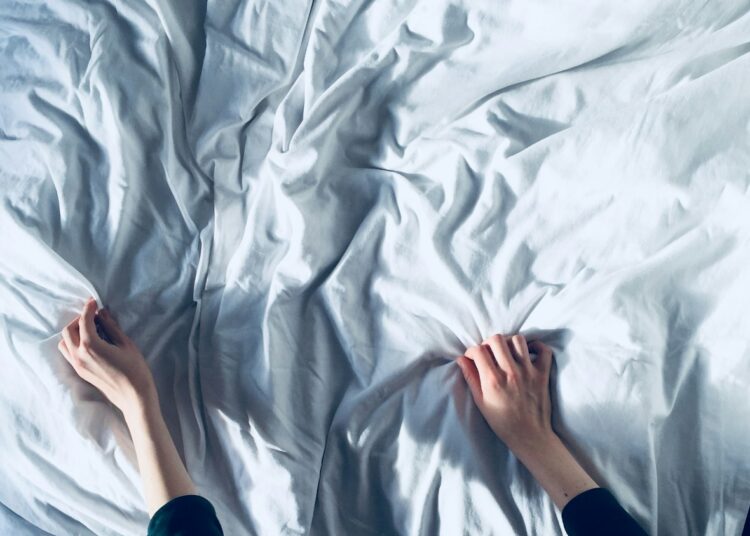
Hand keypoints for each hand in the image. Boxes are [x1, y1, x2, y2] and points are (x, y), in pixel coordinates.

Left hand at [58, 298, 156, 418]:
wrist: (134, 397)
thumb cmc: (135, 370)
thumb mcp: (126, 344)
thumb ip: (111, 327)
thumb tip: (102, 313)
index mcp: (91, 346)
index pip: (84, 321)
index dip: (88, 308)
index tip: (94, 301)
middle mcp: (79, 355)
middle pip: (69, 330)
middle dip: (79, 319)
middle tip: (93, 315)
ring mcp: (77, 365)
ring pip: (64, 343)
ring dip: (73, 332)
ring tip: (89, 329)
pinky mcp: (80, 372)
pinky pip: (68, 353)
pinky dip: (73, 343)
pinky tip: (88, 342)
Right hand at [457, 334, 554, 452]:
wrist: (529, 436)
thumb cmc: (502, 422)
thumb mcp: (481, 402)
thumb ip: (471, 378)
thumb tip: (461, 359)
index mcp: (493, 380)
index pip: (478, 350)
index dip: (472, 351)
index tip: (473, 357)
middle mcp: (511, 372)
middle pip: (497, 339)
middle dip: (488, 343)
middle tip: (489, 353)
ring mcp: (529, 371)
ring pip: (518, 340)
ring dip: (509, 343)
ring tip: (506, 353)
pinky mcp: (543, 374)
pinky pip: (544, 350)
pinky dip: (536, 347)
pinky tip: (528, 353)